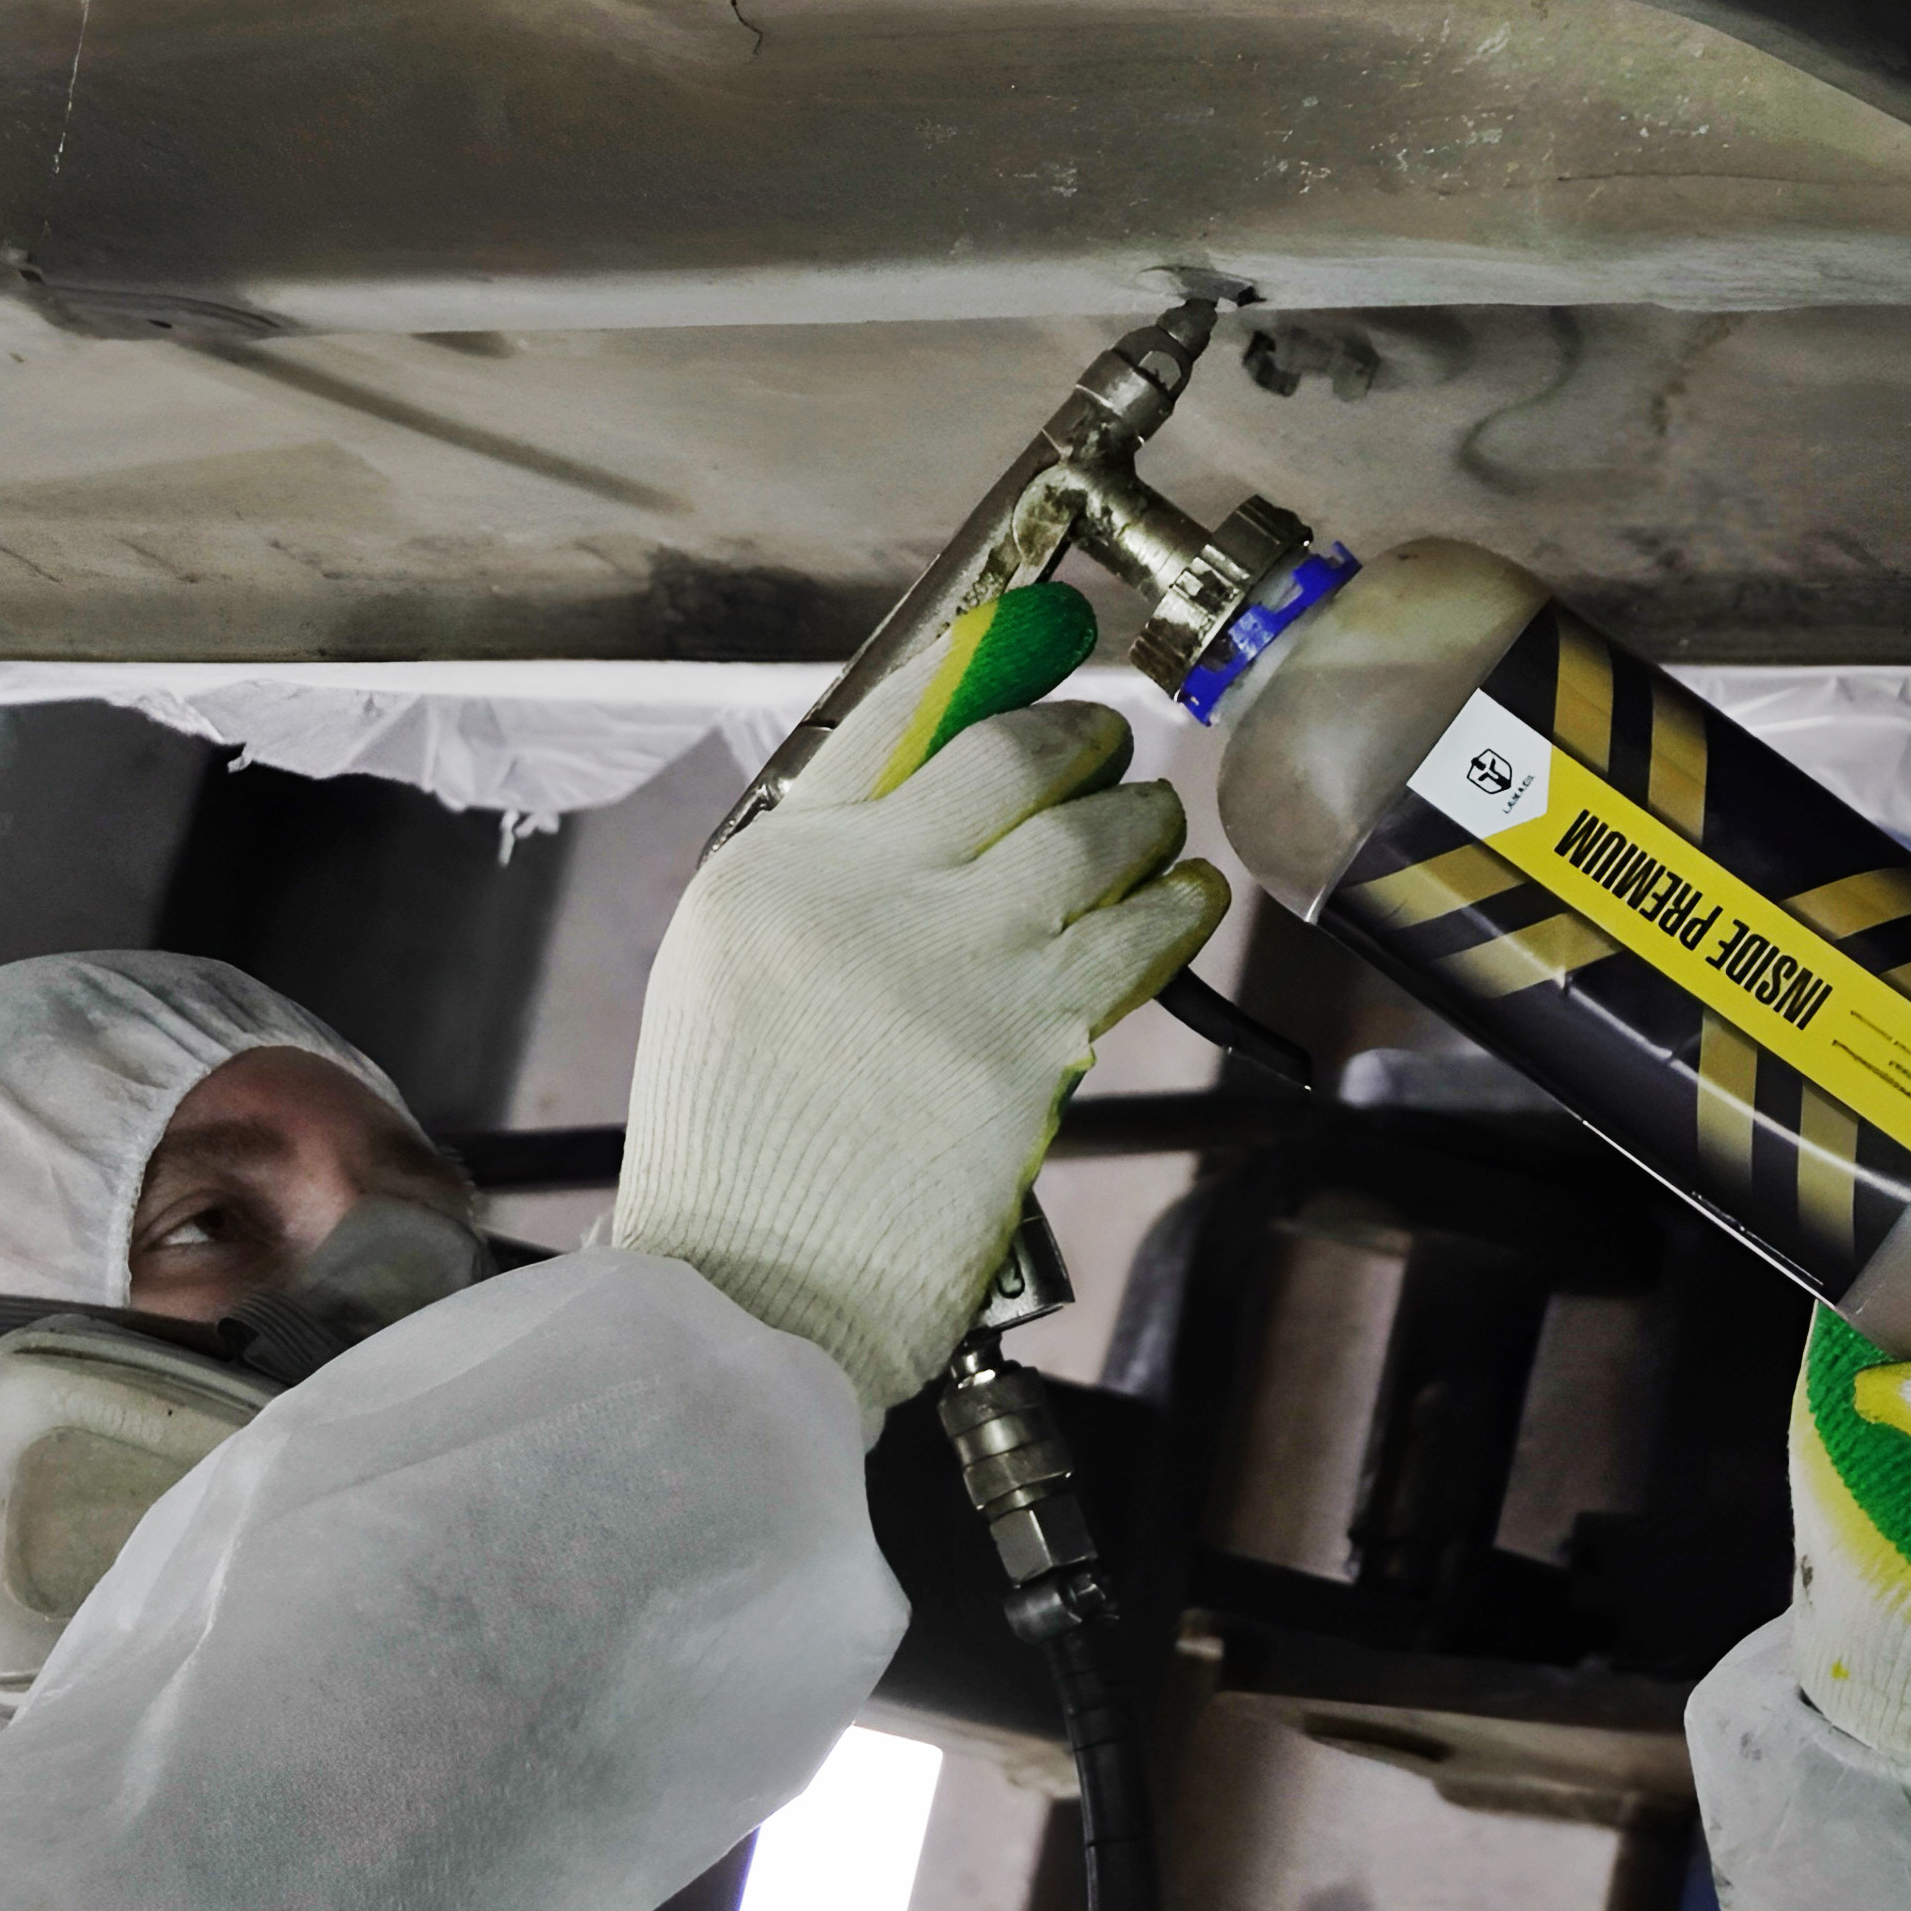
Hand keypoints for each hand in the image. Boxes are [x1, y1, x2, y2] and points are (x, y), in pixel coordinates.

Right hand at [612, 588, 1228, 1416]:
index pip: (897, 710)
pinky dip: (1174, 905)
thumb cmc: (743, 1143)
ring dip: (1141, 820)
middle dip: (1086, 739)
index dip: (995, 651)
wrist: (759, 1287)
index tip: (1051, 623)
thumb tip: (950, 793)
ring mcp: (952, 970)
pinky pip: (1139, 936)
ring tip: (1145, 832)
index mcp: (775, 869)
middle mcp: (862, 898)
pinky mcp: (1028, 1047)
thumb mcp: (732, 968)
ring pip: (1097, 835)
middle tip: (1108, 754)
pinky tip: (1177, 903)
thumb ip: (829, 875)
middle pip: (1016, 755)